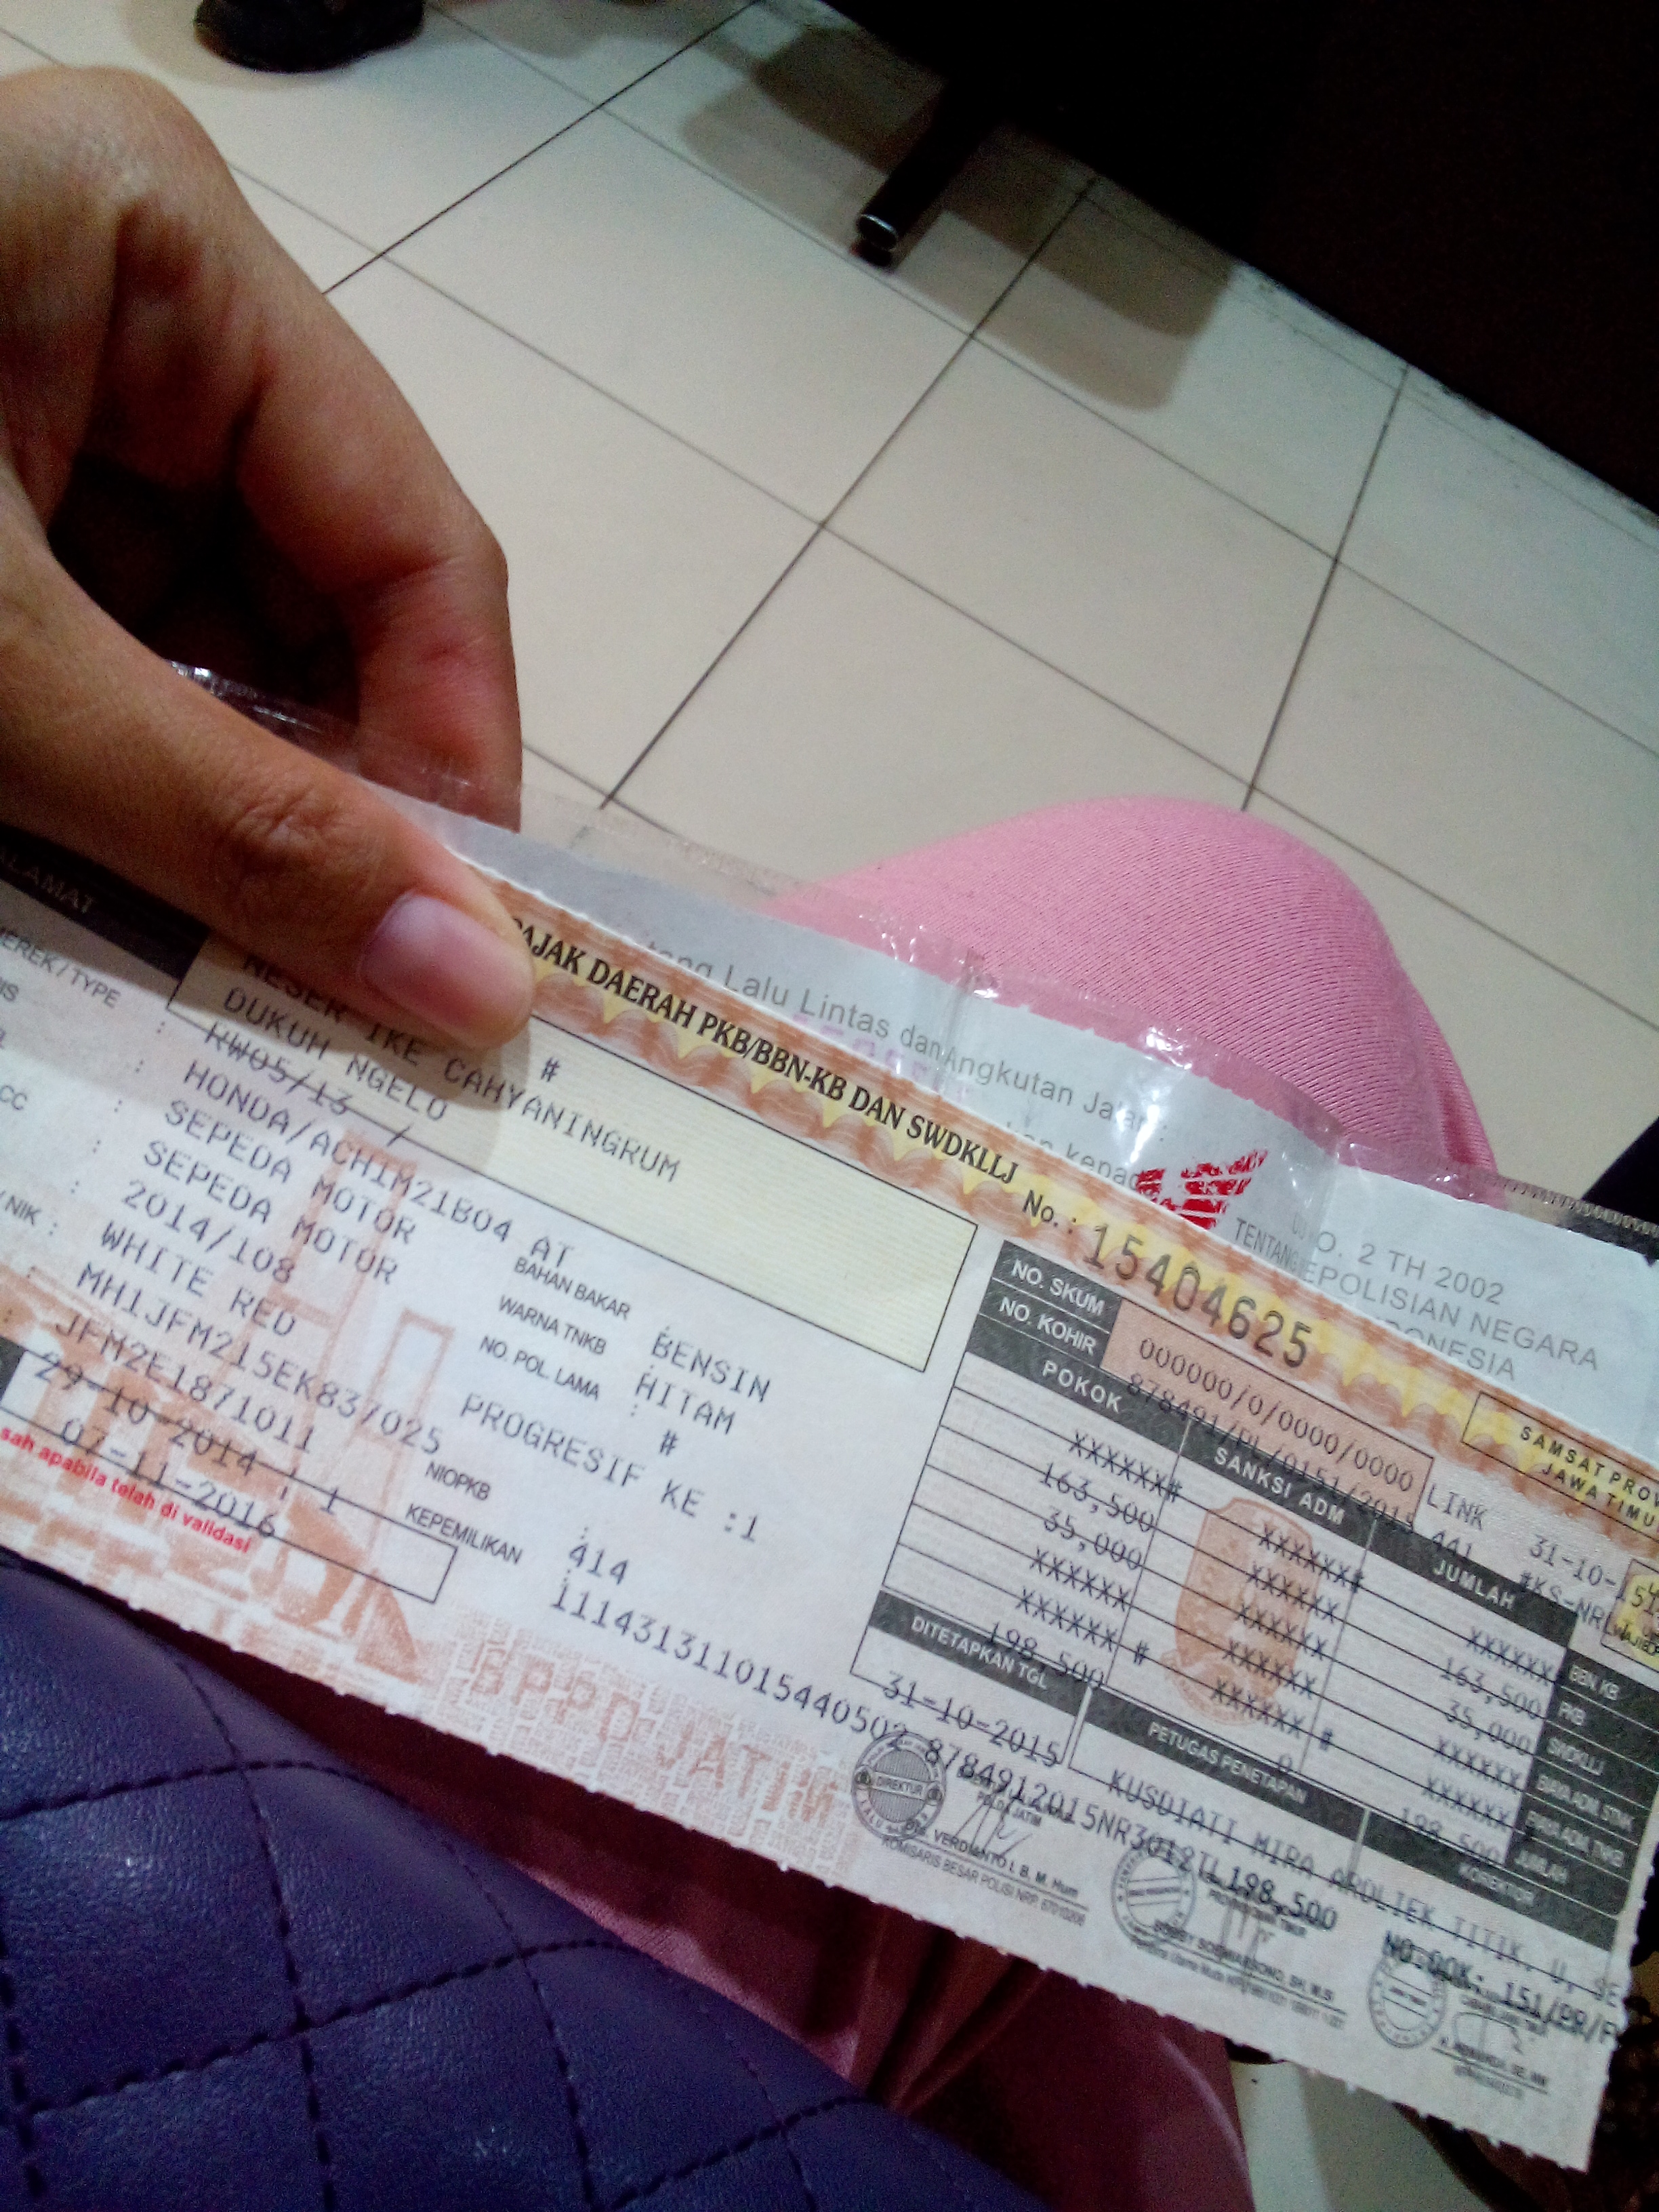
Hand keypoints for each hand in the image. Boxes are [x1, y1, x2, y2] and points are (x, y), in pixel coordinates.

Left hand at [0, 65, 534, 1046]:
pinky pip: (102, 664)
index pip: (413, 532)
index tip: (465, 949)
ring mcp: (33, 407)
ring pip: (207, 652)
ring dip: (218, 818)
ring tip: (230, 968)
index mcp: (164, 251)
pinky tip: (118, 897)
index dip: (458, 750)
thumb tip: (473, 982)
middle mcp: (124, 315)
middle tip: (350, 996)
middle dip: (329, 803)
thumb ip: (229, 822)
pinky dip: (117, 792)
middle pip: (318, 602)